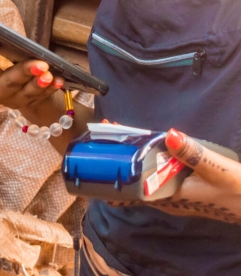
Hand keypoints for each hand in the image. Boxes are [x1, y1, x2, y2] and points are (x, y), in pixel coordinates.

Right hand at [0, 40, 92, 154]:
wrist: (20, 85)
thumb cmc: (8, 60)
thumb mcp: (3, 52)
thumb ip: (2, 46)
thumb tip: (6, 33)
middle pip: (9, 82)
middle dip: (24, 72)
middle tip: (40, 64)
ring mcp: (14, 100)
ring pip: (27, 92)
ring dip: (39, 84)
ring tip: (49, 74)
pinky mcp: (30, 104)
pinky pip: (41, 97)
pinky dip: (51, 88)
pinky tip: (58, 81)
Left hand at [110, 129, 240, 222]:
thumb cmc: (236, 191)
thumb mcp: (215, 169)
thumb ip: (192, 153)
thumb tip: (168, 134)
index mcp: (169, 198)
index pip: (132, 185)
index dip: (116, 168)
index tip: (103, 146)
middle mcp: (167, 200)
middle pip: (135, 177)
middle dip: (121, 155)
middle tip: (109, 130)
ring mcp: (175, 196)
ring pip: (146, 175)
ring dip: (134, 156)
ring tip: (122, 134)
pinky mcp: (183, 190)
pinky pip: (158, 174)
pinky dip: (149, 159)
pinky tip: (148, 148)